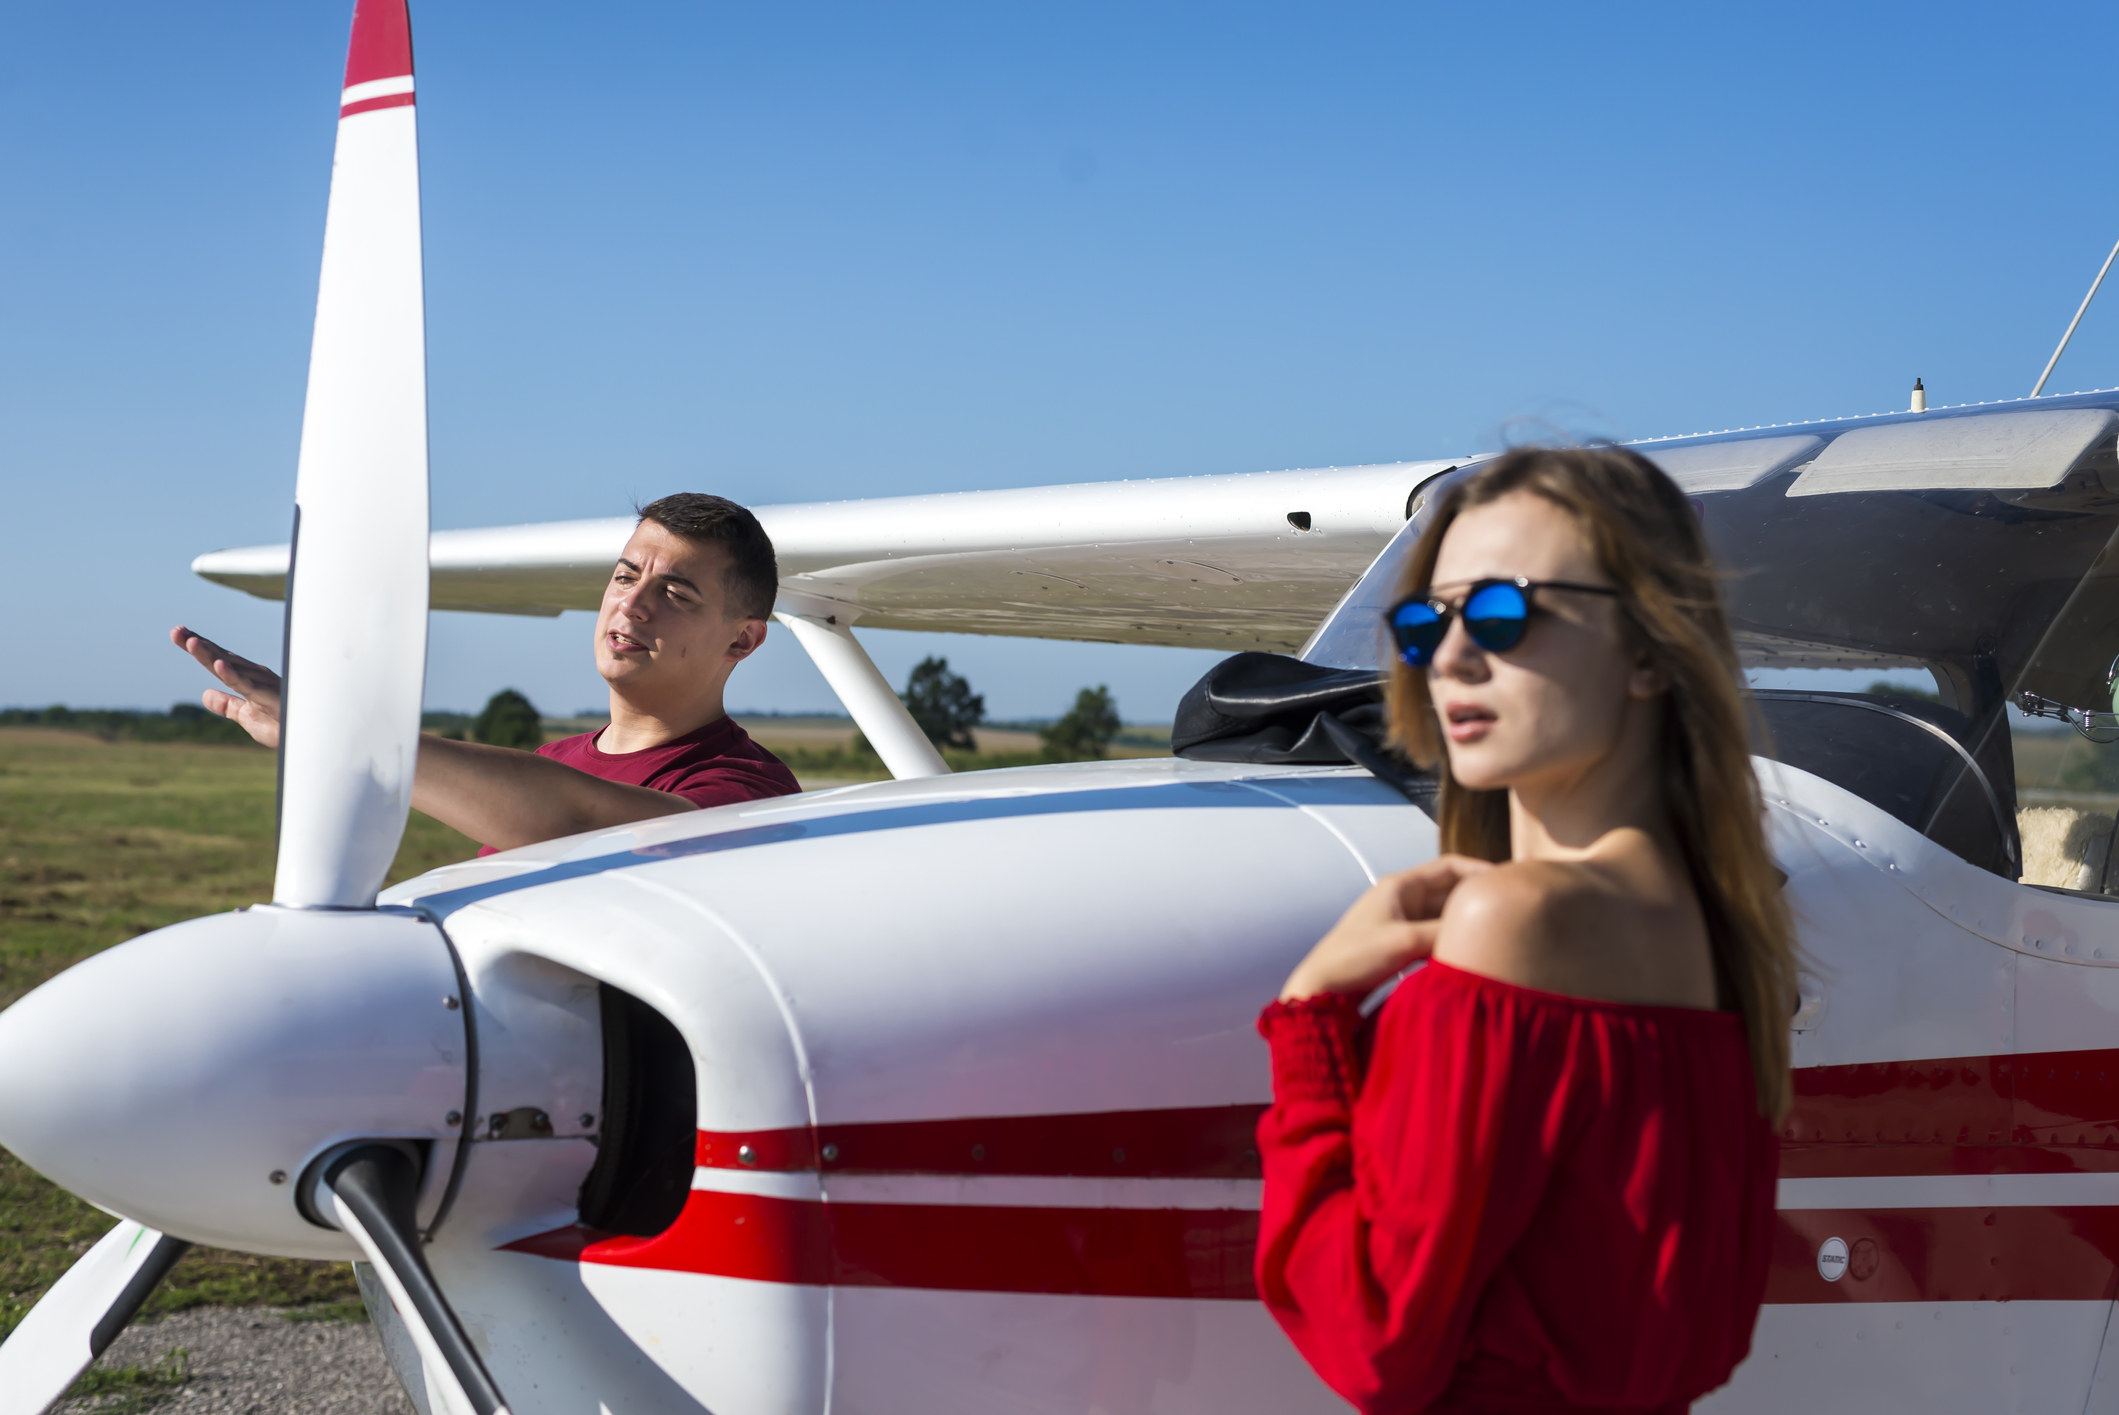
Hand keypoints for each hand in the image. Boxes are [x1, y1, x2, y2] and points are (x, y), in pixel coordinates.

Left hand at [169, 625, 282, 748]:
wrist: (308, 738)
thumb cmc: (284, 725)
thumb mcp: (248, 717)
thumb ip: (228, 706)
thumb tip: (205, 694)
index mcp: (248, 679)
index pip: (218, 660)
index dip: (199, 647)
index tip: (179, 634)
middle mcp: (255, 677)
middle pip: (221, 657)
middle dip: (198, 644)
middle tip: (177, 631)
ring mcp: (262, 685)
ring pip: (231, 667)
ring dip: (211, 654)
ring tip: (191, 642)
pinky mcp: (269, 698)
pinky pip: (247, 685)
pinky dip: (233, 674)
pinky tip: (219, 665)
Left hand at [1279, 855, 1495, 1000]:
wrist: (1319, 989)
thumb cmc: (1352, 958)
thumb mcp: (1403, 942)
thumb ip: (1443, 933)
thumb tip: (1485, 934)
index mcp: (1400, 886)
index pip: (1450, 867)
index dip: (1481, 870)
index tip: (1509, 883)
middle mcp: (1403, 900)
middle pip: (1451, 891)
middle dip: (1478, 900)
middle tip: (1512, 912)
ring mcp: (1402, 923)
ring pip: (1445, 917)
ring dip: (1467, 924)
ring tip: (1500, 934)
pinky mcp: (1402, 946)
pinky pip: (1437, 937)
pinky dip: (1454, 942)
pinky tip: (1473, 954)